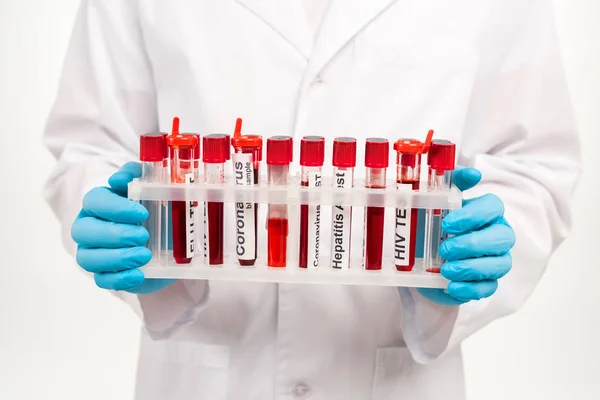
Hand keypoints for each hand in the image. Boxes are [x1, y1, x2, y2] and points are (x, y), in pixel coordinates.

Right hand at [71, 162, 174, 293]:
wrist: (164, 238)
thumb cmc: (151, 207)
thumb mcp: (148, 186)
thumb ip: (135, 175)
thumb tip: (119, 179)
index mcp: (98, 203)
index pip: (94, 201)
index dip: (115, 208)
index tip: (142, 212)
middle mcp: (88, 227)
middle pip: (84, 232)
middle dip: (114, 234)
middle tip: (143, 235)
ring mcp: (92, 253)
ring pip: (88, 259)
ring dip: (117, 258)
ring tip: (144, 255)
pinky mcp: (104, 274)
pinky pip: (102, 280)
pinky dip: (120, 279)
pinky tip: (139, 275)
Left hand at [418, 167, 514, 305]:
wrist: (423, 258)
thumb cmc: (434, 225)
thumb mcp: (437, 201)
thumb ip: (453, 182)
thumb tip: (473, 173)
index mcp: (487, 212)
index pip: (493, 207)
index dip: (473, 215)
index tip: (447, 223)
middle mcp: (497, 235)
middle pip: (502, 238)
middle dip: (473, 244)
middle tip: (445, 248)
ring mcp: (495, 261)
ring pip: (499, 265)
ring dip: (472, 267)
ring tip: (446, 269)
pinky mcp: (487, 283)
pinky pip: (488, 288)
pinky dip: (469, 289)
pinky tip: (451, 286)